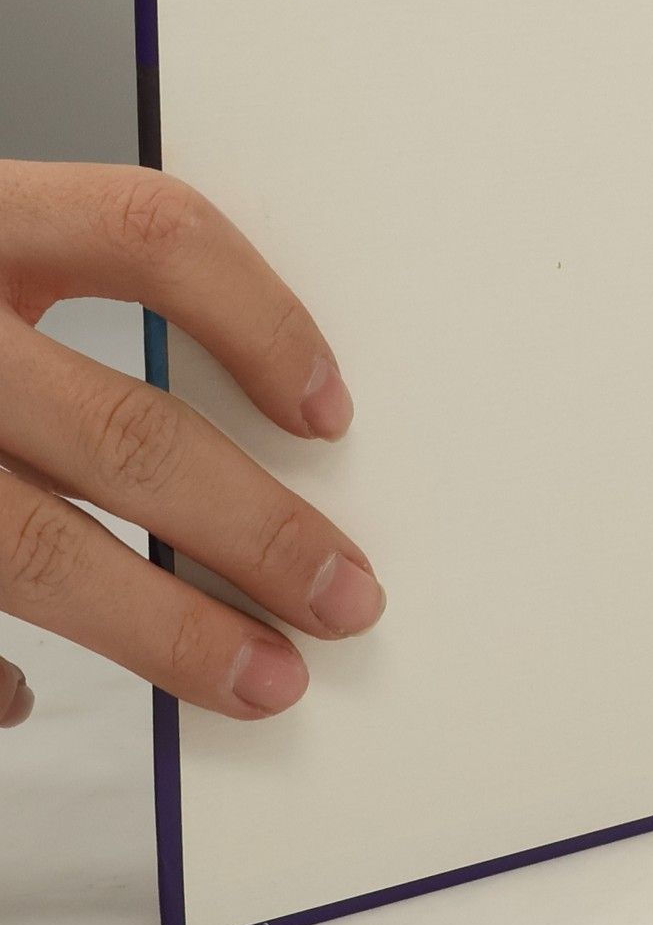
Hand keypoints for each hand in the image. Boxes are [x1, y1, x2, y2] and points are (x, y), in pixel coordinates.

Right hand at [0, 162, 383, 728]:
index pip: (151, 230)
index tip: (333, 410)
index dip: (261, 316)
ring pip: (28, 547)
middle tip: (347, 596)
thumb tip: (256, 408)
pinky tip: (24, 694)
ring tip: (258, 680)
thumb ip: (52, 287)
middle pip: (120, 427)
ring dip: (158, 628)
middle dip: (253, 528)